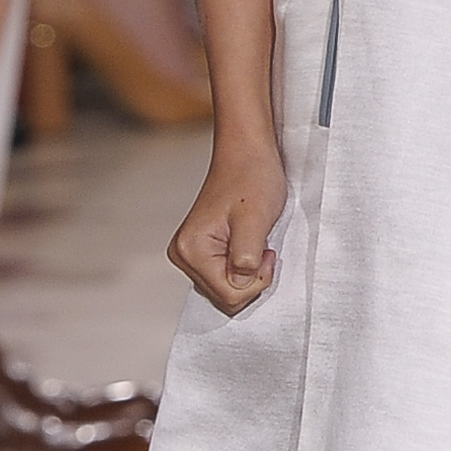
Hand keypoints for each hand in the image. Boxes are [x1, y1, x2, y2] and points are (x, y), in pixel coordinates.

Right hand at [167, 136, 286, 314]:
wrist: (247, 153)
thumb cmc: (251, 177)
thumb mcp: (255, 220)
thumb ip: (246, 260)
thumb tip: (240, 286)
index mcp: (191, 250)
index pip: (229, 296)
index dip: (257, 280)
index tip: (267, 252)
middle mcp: (183, 254)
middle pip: (225, 297)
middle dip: (252, 279)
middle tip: (263, 247)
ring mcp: (190, 253)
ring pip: (226, 288)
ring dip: (248, 272)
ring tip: (255, 241)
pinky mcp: (202, 249)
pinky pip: (225, 275)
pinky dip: (243, 267)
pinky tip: (249, 245)